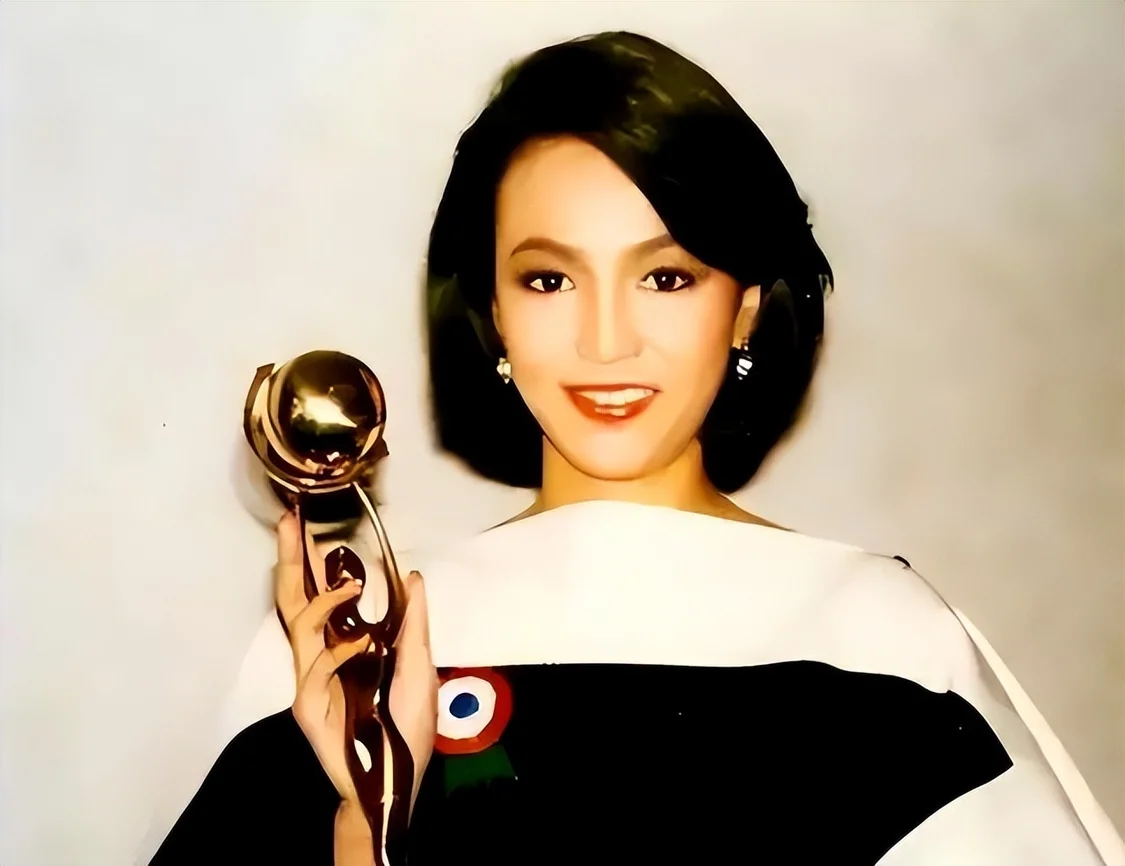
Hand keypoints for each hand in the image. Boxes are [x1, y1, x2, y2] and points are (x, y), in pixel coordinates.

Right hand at [274, 512, 437, 809]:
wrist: (396, 776)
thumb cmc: (405, 725)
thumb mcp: (418, 663)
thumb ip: (412, 622)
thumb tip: (410, 577)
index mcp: (342, 644)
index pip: (319, 594)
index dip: (310, 561)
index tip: (305, 525)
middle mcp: (320, 656)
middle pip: (296, 600)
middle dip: (292, 561)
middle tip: (289, 524)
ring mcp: (311, 680)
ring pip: (300, 626)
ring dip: (324, 600)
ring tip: (352, 586)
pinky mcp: (308, 706)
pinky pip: (315, 670)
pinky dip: (339, 653)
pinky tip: (362, 646)